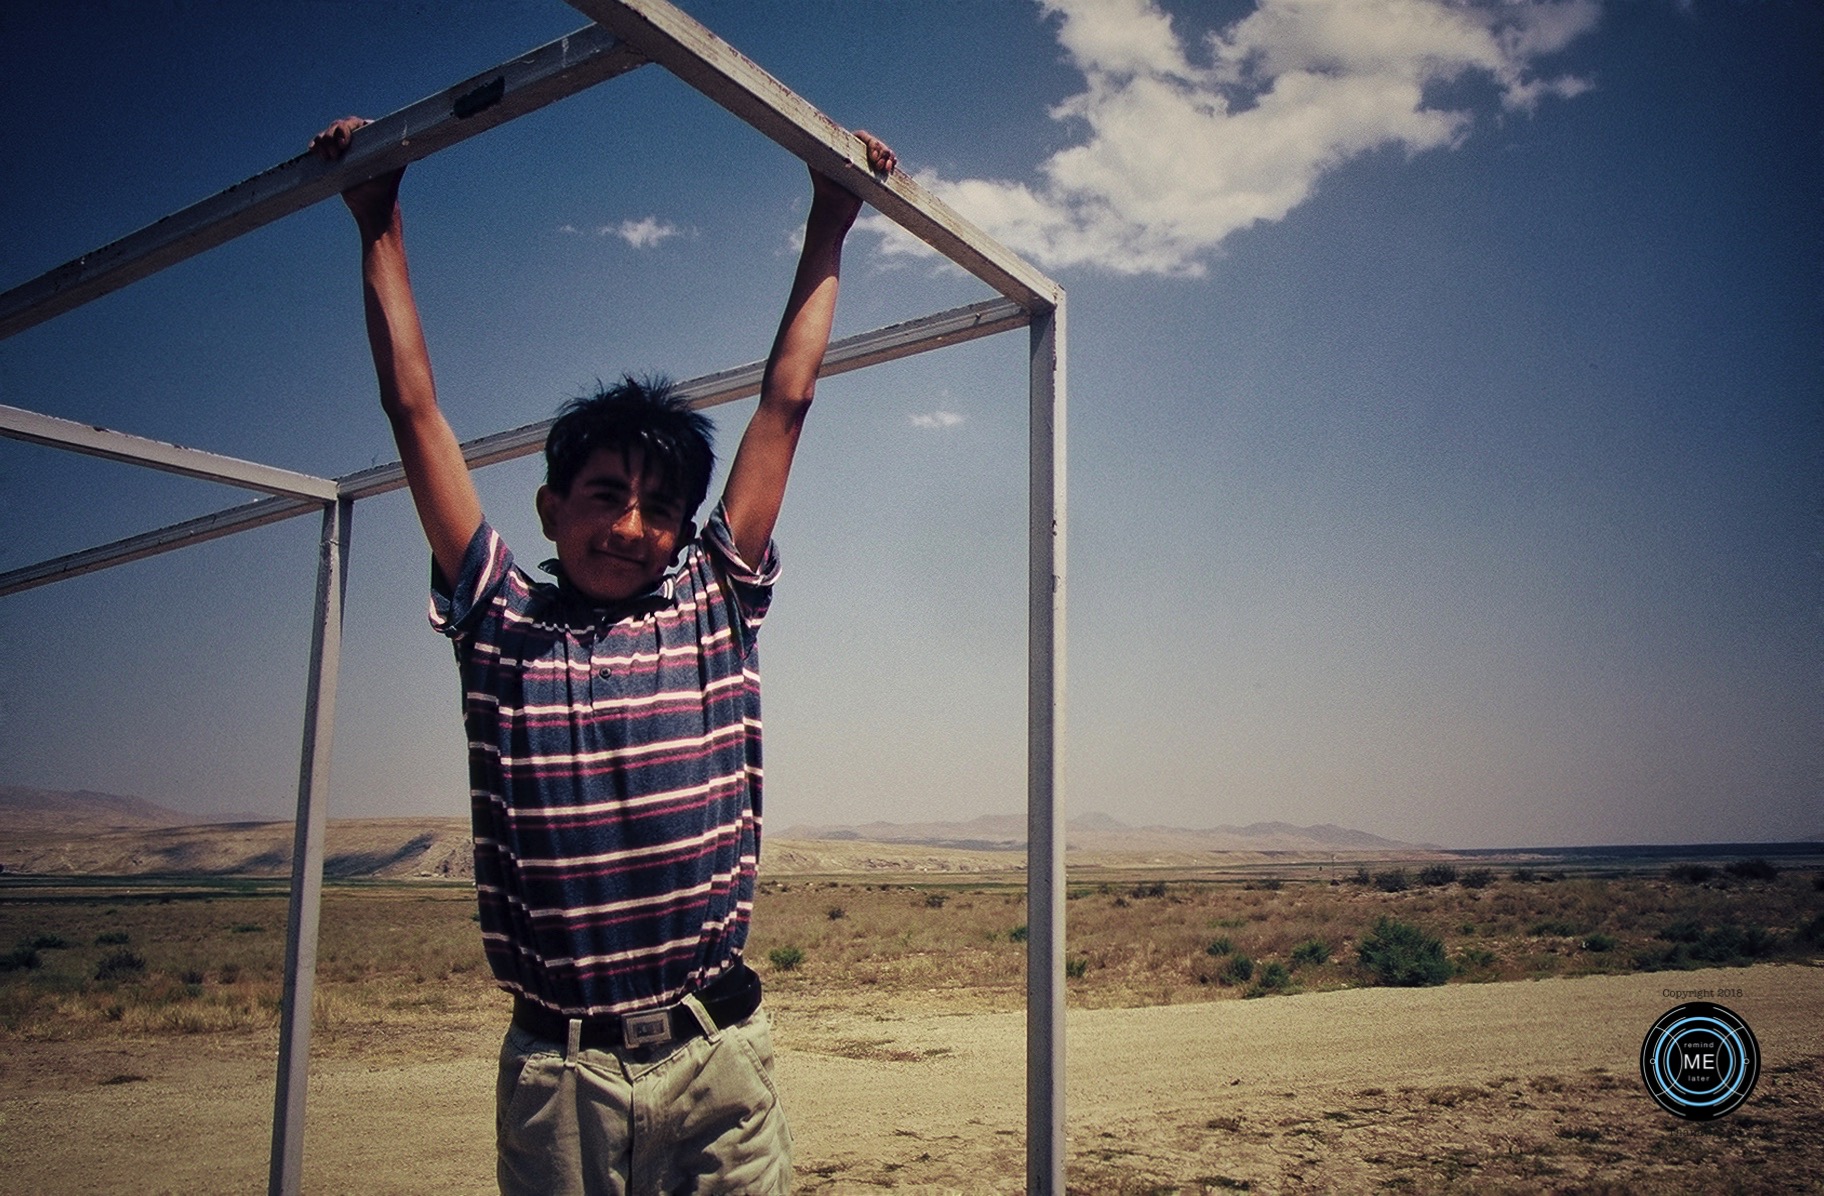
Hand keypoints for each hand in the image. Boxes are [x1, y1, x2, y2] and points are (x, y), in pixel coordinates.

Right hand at [310, 116, 403, 239]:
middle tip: (336, 154)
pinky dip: (315, 146)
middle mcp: (358, 139)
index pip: (355, 123)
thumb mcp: (394, 165)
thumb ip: (403, 150)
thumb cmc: (385, 186)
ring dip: (323, 142)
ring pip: (326, 134)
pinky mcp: (333, 157)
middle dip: (332, 137)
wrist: (371, 205)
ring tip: (329, 159)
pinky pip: (319, 145)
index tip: (344, 144)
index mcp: (372, 136)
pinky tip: (315, 152)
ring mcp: (344, 148)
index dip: (346, 129)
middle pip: (338, 126)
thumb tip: (426, 136)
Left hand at [808, 129, 895, 230]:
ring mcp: (863, 162)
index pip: (861, 137)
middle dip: (881, 150)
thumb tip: (829, 140)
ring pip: (881, 152)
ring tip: (887, 169)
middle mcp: (853, 151)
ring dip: (888, 157)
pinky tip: (892, 167)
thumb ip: (828, 155)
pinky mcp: (870, 173)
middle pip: (873, 143)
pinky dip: (890, 163)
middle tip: (880, 166)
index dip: (871, 142)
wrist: (833, 211)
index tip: (873, 158)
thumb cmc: (826, 192)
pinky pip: (884, 163)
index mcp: (841, 147)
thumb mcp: (824, 170)